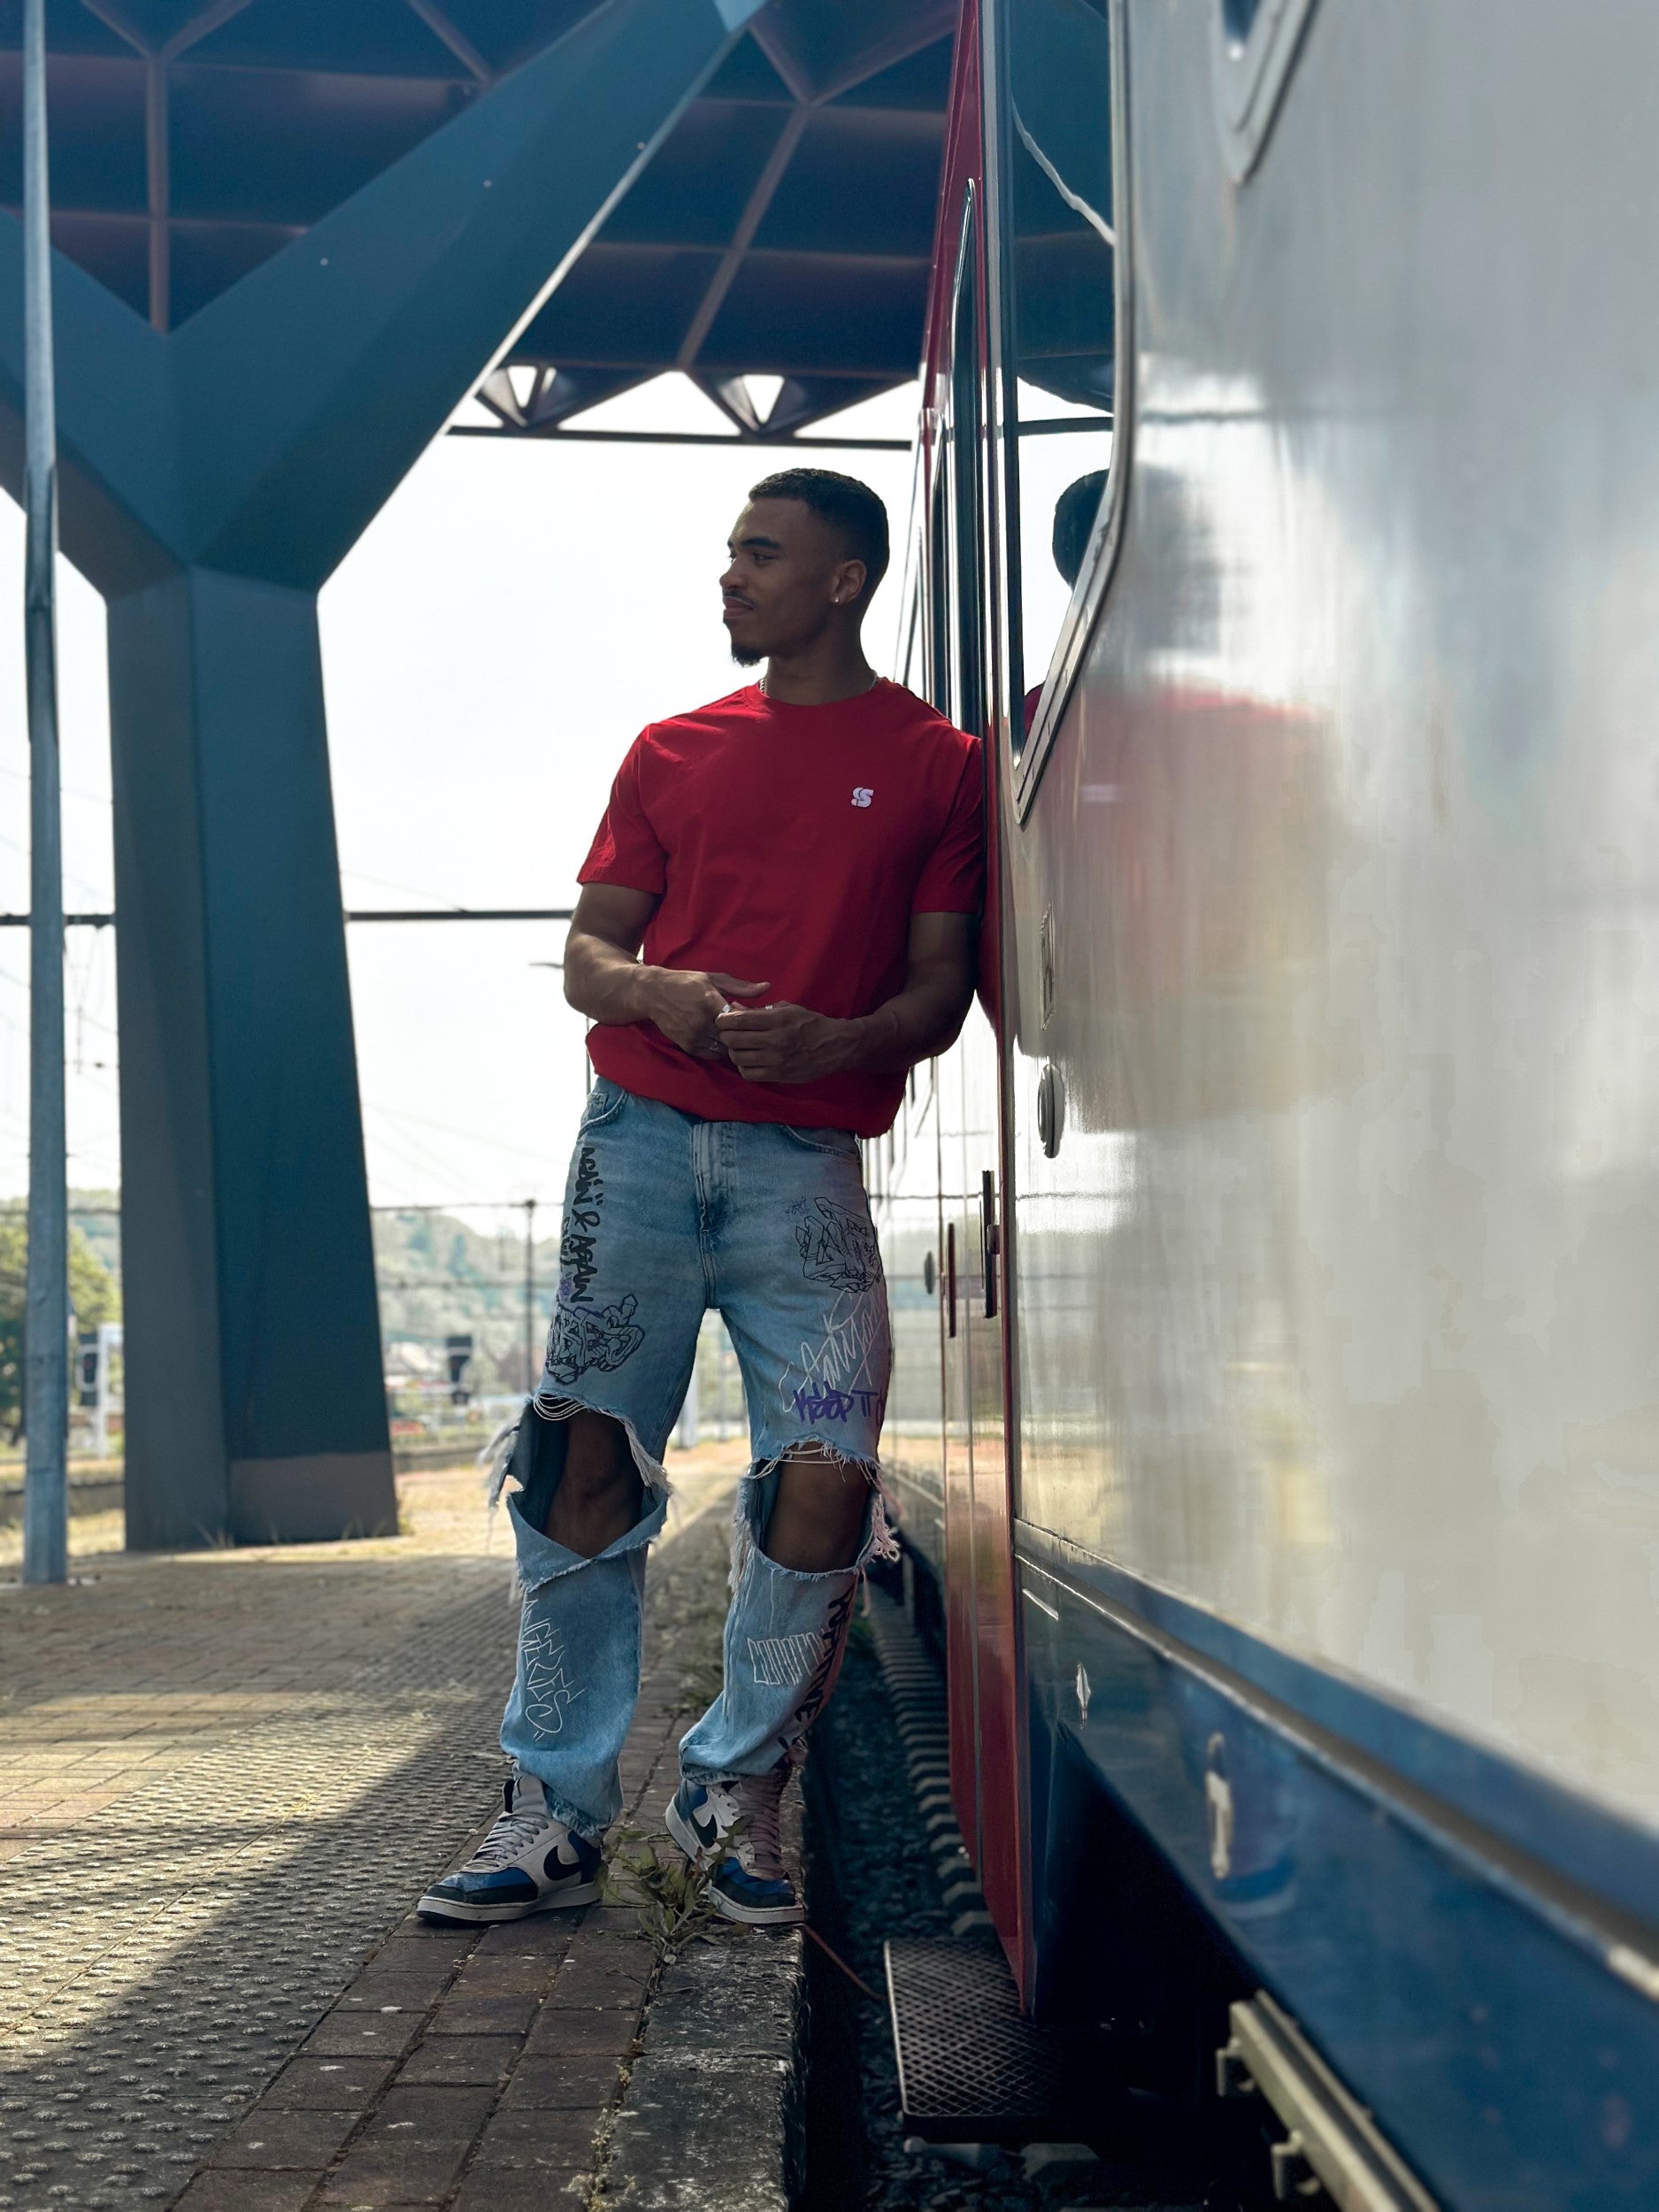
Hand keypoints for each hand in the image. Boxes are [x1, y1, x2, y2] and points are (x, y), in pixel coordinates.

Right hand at [638, 968, 767, 1059]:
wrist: (654, 994)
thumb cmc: (687, 982)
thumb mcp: (714, 979)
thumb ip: (741, 987)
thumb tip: (767, 987)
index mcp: (710, 1001)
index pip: (740, 1020)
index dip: (750, 1021)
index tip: (754, 1019)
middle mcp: (702, 1021)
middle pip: (734, 1036)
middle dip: (742, 1035)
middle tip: (748, 1030)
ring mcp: (694, 1036)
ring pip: (724, 1048)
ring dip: (731, 1044)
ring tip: (735, 1035)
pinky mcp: (688, 1046)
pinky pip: (712, 1053)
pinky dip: (718, 1048)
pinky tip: (720, 1039)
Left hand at [715, 1000, 855, 1083]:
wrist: (835, 1047)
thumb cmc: (811, 1024)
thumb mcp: (789, 1009)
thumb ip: (761, 1009)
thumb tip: (734, 1008)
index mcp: (778, 1020)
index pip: (740, 1020)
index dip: (724, 1020)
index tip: (721, 1019)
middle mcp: (775, 1040)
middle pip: (734, 1040)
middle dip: (725, 1035)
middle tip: (728, 1033)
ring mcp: (776, 1060)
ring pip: (738, 1058)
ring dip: (733, 1051)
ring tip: (737, 1047)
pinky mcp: (778, 1075)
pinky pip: (749, 1074)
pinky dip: (743, 1067)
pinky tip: (748, 1060)